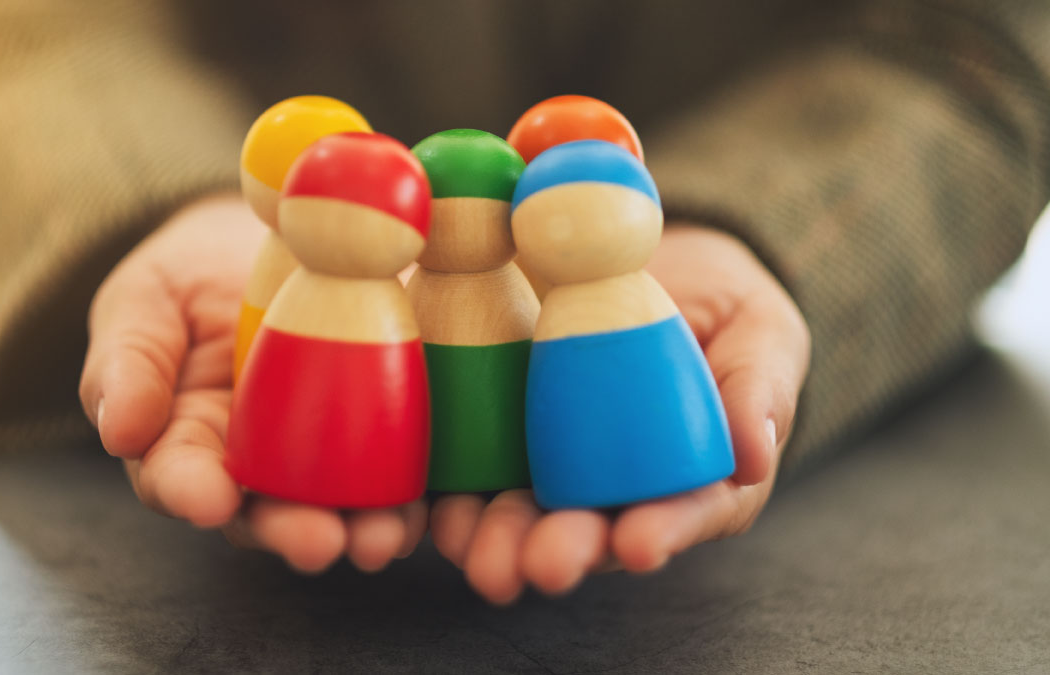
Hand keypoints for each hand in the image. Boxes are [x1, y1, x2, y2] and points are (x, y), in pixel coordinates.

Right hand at [78, 193, 426, 572]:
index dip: (190, 492)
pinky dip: (412, 493)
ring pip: (336, 504)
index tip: (207, 499)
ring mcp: (318, 454)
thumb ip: (127, 361)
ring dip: (360, 528)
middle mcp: (252, 466)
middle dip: (291, 532)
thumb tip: (119, 431)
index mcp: (184, 441)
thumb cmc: (191, 279)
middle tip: (318, 542)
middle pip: (266, 512)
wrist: (274, 236)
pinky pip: (395, 471)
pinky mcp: (378, 432)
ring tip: (382, 538)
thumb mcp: (143, 301)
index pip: (179, 476)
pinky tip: (424, 506)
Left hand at [430, 225, 810, 603]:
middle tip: (542, 563)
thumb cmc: (721, 308)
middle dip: (563, 550)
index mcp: (691, 477)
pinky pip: (461, 465)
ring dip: (490, 538)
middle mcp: (614, 487)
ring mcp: (546, 463)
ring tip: (467, 545)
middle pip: (589, 529)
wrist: (638, 259)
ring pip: (517, 514)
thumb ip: (759, 387)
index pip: (681, 513)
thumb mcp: (760, 332)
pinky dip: (439, 489)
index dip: (662, 532)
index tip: (638, 543)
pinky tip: (423, 503)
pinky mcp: (490, 431)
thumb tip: (755, 454)